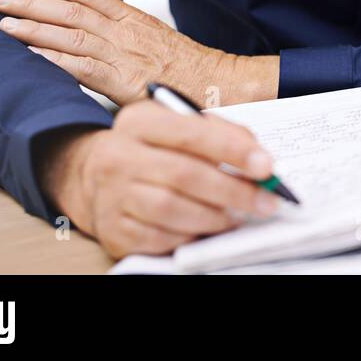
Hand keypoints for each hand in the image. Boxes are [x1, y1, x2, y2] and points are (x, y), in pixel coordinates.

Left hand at [0, 0, 274, 106]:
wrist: (216, 84)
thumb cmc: (186, 67)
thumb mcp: (153, 38)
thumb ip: (122, 34)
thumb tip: (93, 33)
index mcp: (132, 18)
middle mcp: (124, 32)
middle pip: (71, 11)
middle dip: (33, 2)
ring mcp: (122, 55)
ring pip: (71, 36)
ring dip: (35, 29)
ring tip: (5, 25)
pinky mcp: (122, 82)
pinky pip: (82, 69)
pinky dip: (55, 61)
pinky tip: (31, 58)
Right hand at [41, 101, 279, 258]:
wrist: (94, 175)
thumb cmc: (152, 148)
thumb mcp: (178, 125)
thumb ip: (220, 133)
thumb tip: (259, 158)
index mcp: (139, 121)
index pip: (191, 133)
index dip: (232, 150)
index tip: (266, 166)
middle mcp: (118, 156)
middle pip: (184, 175)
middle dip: (233, 191)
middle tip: (266, 201)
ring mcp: (110, 195)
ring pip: (171, 209)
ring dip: (214, 217)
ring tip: (238, 216)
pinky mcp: (112, 230)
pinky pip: (157, 238)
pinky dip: (189, 235)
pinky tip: (207, 230)